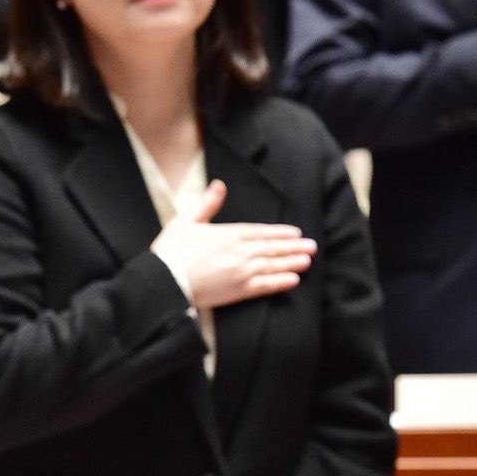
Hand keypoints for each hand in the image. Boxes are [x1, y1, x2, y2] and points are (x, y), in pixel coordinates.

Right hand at [151, 180, 316, 309]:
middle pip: (273, 248)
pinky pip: (266, 286)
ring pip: (274, 266)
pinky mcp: (238, 290)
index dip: (280, 232)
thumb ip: (207, 204)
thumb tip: (219, 185)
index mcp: (229, 234)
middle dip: (293, 247)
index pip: (262, 232)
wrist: (165, 281)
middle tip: (311, 247)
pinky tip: (293, 281)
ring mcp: (242, 272)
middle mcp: (241, 252)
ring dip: (292, 263)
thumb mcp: (186, 221)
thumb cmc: (171, 251)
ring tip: (307, 261)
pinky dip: (281, 283)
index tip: (295, 233)